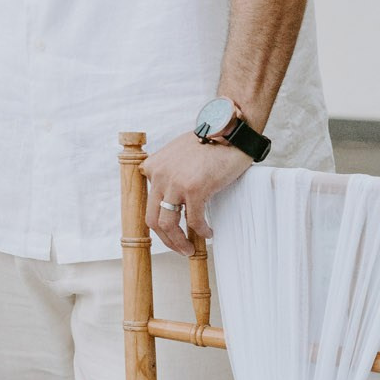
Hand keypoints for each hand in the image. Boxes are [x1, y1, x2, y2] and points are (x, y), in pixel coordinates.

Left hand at [141, 131, 252, 253]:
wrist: (231, 130)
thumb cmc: (210, 143)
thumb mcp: (178, 155)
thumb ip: (169, 173)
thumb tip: (172, 198)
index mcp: (152, 167)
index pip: (149, 202)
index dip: (159, 220)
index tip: (171, 231)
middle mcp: (158, 174)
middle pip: (152, 218)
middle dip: (165, 239)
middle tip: (179, 248)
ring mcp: (174, 182)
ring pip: (167, 223)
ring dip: (178, 242)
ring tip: (189, 249)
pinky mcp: (194, 188)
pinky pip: (193, 220)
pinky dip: (201, 231)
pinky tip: (208, 232)